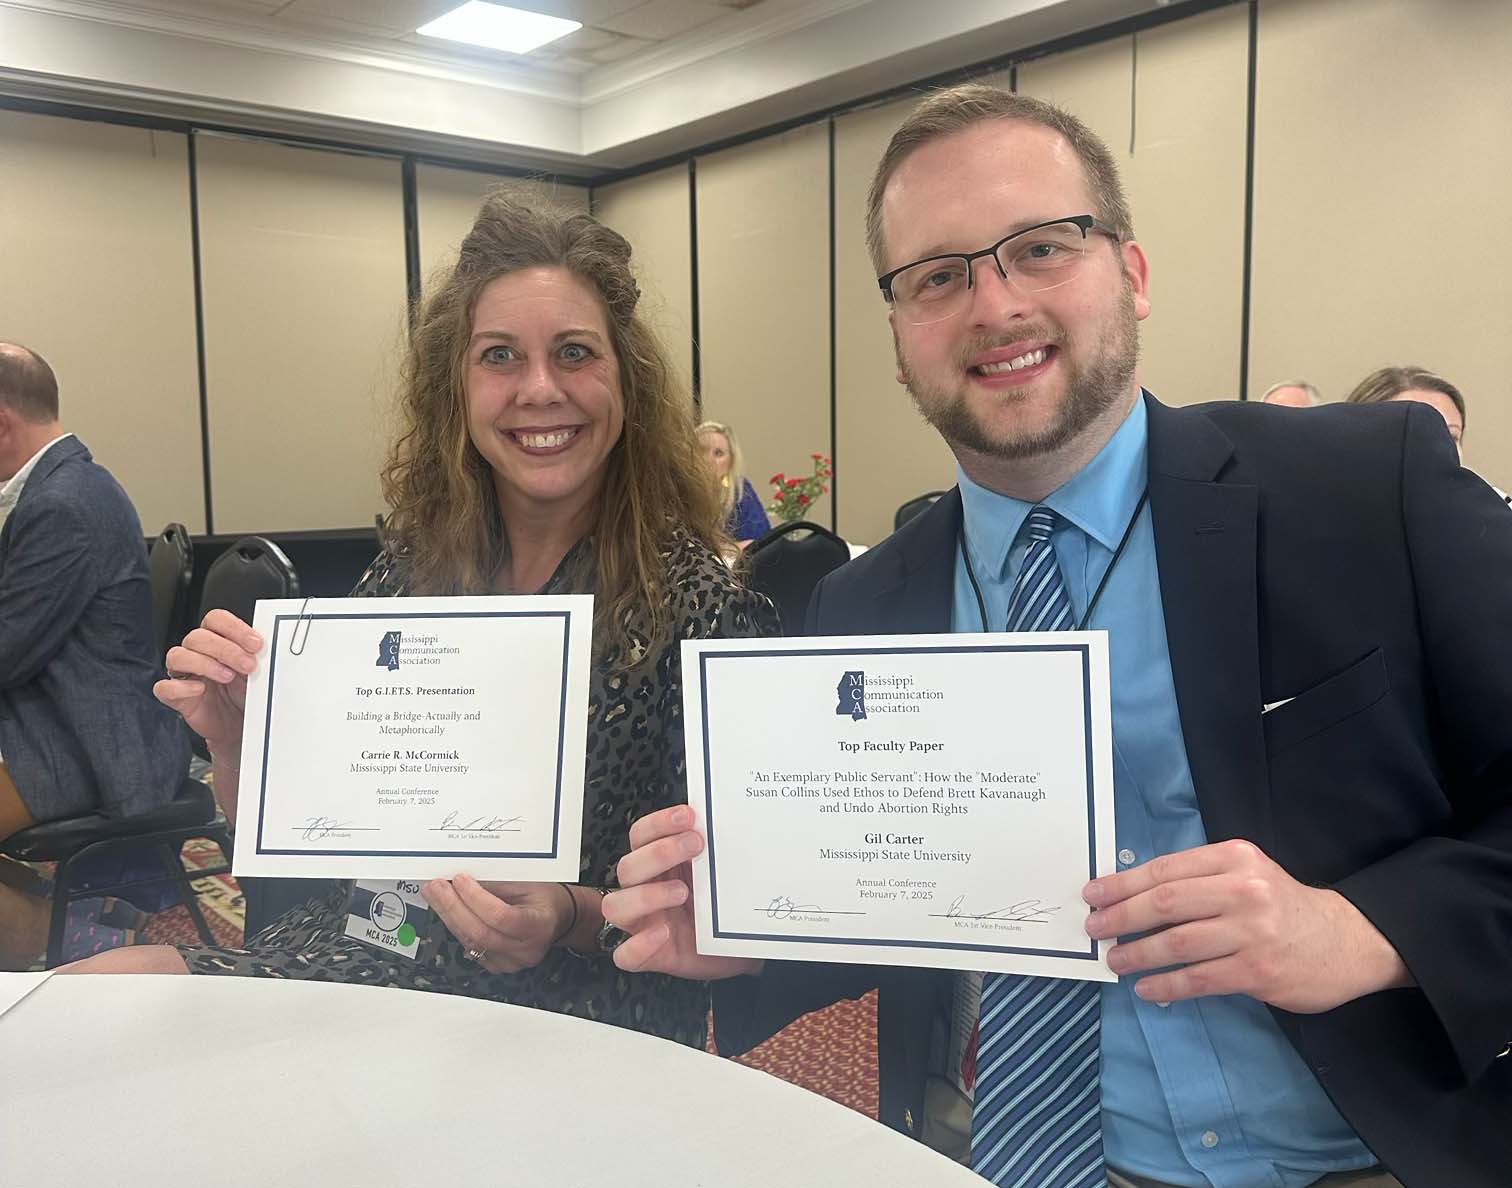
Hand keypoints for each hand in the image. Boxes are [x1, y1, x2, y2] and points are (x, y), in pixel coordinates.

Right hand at [154, 609, 260, 752]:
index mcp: (218, 641)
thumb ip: (259, 657)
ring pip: (177, 656)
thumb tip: (270, 647)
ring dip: (204, 664)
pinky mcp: (177, 698)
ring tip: (228, 677)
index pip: (215, 620)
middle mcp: (198, 654)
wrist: (241, 725)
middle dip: (225, 649)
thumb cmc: (247, 695)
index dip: (234, 628)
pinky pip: (165, 687)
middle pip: (197, 637)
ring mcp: (185, 675)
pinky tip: (200, 689)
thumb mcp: (259, 673)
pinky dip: (180, 687)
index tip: (256, 644)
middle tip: (247, 665)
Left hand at [424, 874, 570, 973]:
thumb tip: (464, 876)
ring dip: (449, 915)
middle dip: (453, 907)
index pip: (501, 917)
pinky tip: (446, 909)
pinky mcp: (497, 965)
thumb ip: (498, 883)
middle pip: (481, 932)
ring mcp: (510, 962)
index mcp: (539, 926)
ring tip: (434, 894)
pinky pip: (470, 946)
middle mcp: (525, 950)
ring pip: (471, 941)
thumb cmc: (545, 897)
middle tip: (436, 886)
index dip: (477, 899)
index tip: (460, 879)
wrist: (558, 918)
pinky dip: (456, 926)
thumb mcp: (529, 882)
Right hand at [603, 805, 760, 980]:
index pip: (641, 836)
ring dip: (646, 895)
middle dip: (660, 853)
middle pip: (627, 867)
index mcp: (659, 866)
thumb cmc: (725, 908)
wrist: (740, 947)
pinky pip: (626, 955)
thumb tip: (725, 823)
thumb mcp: (721, 875)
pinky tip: (663, 933)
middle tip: (695, 845)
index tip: (688, 815)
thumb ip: (715, 852)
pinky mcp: (651, 956)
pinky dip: (639, 945)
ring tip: (682, 892)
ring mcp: (644, 924)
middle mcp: (645, 891)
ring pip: (616, 906)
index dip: (658, 823)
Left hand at [1084, 838, 1412, 1013]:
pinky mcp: (1258, 970)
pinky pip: (1199, 978)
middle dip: (1121, 916)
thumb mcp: (1245, 873)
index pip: (1165, 869)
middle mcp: (1243, 889)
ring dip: (1138, 953)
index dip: (1123, 883)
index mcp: (1234, 857)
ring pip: (1179, 942)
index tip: (1093, 894)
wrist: (1347, 939)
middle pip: (1166, 902)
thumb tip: (1130, 894)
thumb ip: (1198, 878)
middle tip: (1094, 928)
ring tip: (1114, 960)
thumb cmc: (1281, 905)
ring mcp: (1253, 931)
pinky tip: (1147, 988)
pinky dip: (1167, 984)